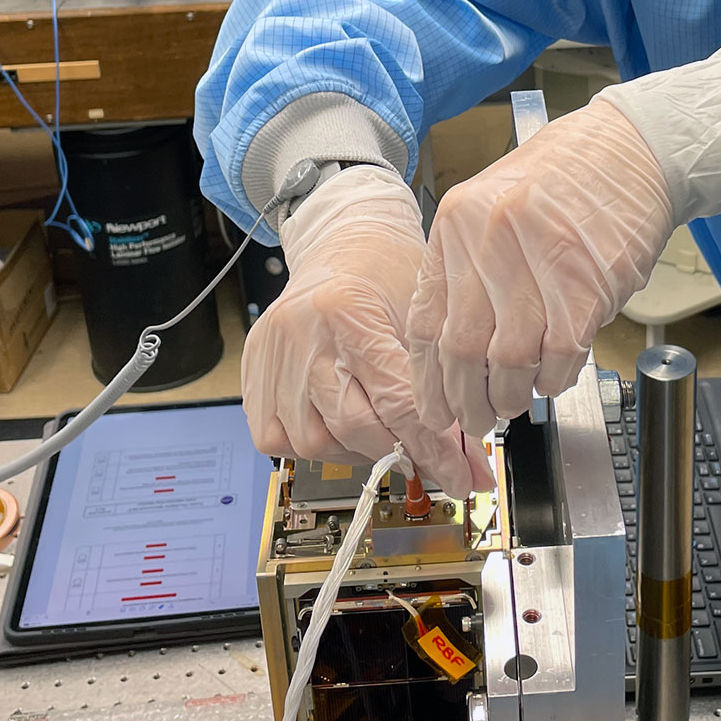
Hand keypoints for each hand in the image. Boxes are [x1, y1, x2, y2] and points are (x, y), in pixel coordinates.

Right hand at [241, 165, 492, 498]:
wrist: (341, 242)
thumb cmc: (386, 273)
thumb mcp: (422, 317)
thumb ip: (440, 387)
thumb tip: (468, 462)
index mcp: (347, 312)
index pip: (396, 402)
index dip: (434, 450)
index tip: (462, 478)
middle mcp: (300, 335)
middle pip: (354, 428)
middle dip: (401, 453)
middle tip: (432, 460)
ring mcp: (270, 357)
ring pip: (315, 442)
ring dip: (358, 451)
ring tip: (384, 433)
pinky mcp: (252, 374)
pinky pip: (278, 439)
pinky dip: (316, 445)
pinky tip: (340, 427)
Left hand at [409, 100, 674, 436]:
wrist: (629, 149)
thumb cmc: (563, 182)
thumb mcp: (491, 210)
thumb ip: (466, 272)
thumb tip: (449, 353)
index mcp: (455, 226)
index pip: (426, 322)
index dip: (428, 380)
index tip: (433, 409)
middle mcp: (488, 242)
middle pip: (462, 350)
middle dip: (467, 400)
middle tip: (477, 420)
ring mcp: (538, 261)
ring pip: (510, 361)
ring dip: (512, 396)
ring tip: (515, 403)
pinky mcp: (585, 283)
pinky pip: (560, 355)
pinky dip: (554, 379)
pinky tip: (553, 378)